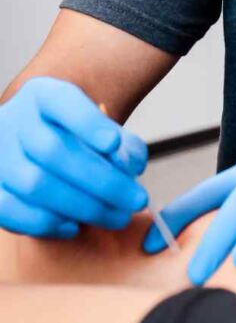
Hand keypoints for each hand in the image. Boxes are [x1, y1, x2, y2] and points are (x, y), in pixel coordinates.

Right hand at [0, 76, 148, 237]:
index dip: (88, 123)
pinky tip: (75, 226)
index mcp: (44, 95)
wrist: (34, 146)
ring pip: (34, 184)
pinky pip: (10, 210)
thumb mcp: (104, 130)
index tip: (115, 142)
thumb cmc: (79, 141)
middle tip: (137, 200)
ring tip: (117, 217)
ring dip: (82, 206)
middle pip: (53, 151)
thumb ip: (124, 146)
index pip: (62, 101)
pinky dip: (44, 223)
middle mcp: (15, 120)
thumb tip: (129, 167)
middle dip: (101, 181)